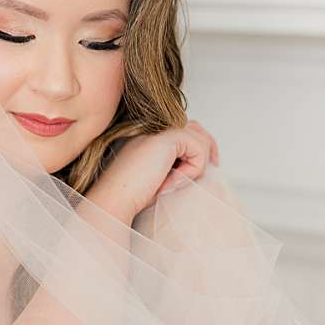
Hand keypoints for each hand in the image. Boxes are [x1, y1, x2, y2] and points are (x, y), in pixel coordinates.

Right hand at [90, 120, 219, 216]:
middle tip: (208, 171)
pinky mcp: (166, 137)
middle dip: (207, 151)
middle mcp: (156, 126)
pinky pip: (198, 149)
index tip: (207, 168)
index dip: (201, 149)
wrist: (116, 197)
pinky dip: (193, 169)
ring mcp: (160, 128)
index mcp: (152, 133)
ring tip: (176, 182)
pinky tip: (173, 181)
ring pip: (201, 141)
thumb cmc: (134, 193)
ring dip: (196, 167)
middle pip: (197, 129)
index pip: (187, 130)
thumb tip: (205, 162)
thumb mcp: (163, 175)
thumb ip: (178, 163)